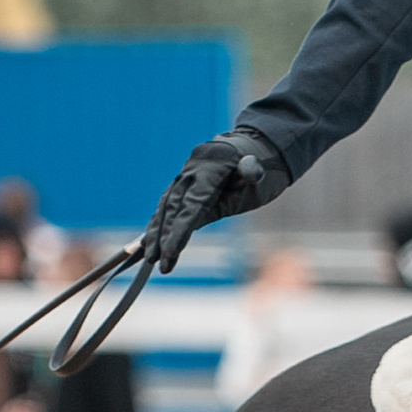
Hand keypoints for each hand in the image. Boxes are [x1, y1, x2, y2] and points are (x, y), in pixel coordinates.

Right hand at [147, 130, 287, 272]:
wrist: (253, 146)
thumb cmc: (262, 165)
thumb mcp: (263, 171)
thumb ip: (253, 172)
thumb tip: (251, 170)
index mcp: (210, 168)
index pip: (193, 205)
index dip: (180, 230)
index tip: (171, 253)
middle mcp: (191, 171)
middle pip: (173, 207)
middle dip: (164, 237)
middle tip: (162, 265)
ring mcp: (185, 176)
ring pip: (165, 207)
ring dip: (156, 233)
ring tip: (149, 259)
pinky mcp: (183, 184)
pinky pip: (167, 205)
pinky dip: (157, 224)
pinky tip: (148, 244)